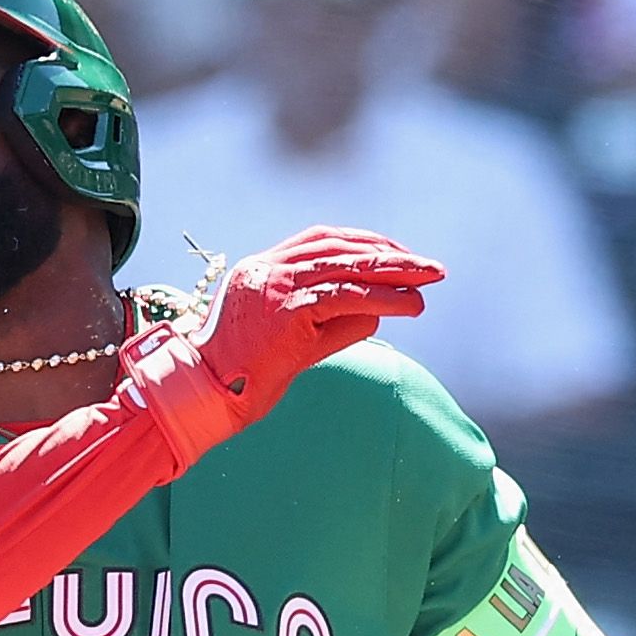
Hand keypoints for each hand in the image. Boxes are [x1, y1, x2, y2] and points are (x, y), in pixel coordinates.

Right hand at [124, 226, 439, 467]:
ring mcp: (275, 285)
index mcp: (262, 268)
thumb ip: (333, 324)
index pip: (320, 240)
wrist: (203, 396)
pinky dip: (385, 298)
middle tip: (432, 267)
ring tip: (432, 280)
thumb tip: (378, 312)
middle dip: (390, 254)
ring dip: (396, 272)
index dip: (363, 243)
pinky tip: (412, 305)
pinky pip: (346, 296)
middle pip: (340, 247)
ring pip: (347, 268)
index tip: (398, 254)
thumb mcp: (295, 344)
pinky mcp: (287, 311)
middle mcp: (267, 268)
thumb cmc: (243, 377)